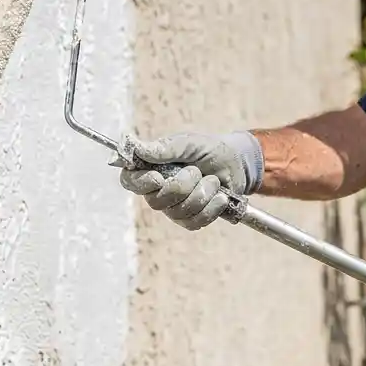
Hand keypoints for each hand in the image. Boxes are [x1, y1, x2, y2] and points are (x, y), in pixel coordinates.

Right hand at [117, 131, 263, 229]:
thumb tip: (137, 148)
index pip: (130, 181)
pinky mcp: (190, 220)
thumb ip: (165, 148)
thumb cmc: (207, 150)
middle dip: (182, 186)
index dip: (140, 183)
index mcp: (150, 169)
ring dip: (201, 194)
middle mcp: (157, 191)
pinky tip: (220, 197)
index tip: (158, 177)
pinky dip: (211, 208)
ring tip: (213, 181)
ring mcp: (173, 208)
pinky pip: (194, 222)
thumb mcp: (188, 143)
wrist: (235, 164)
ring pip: (178, 212)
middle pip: (156, 201)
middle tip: (196, 170)